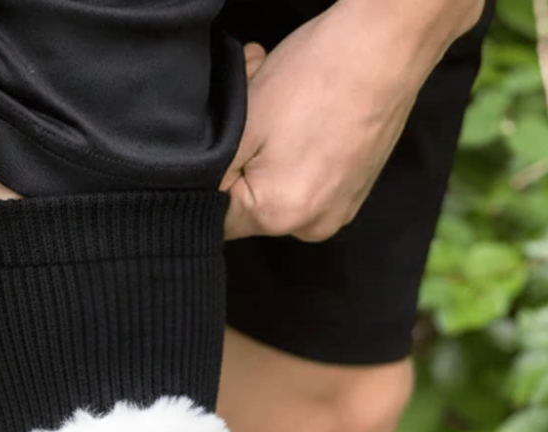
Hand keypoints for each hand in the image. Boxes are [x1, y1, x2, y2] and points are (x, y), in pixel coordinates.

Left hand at [221, 0, 473, 241]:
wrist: (387, 46)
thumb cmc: (312, 77)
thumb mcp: (242, 126)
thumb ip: (213, 175)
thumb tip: (199, 197)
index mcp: (277, 217)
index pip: (217, 218)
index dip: (212, 176)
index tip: (227, 137)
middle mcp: (311, 227)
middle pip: (250, 206)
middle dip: (242, 161)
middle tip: (252, 110)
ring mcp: (337, 212)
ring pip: (277, 191)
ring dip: (268, 153)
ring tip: (282, 108)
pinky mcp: (353, 193)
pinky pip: (308, 182)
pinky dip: (297, 155)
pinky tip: (304, 117)